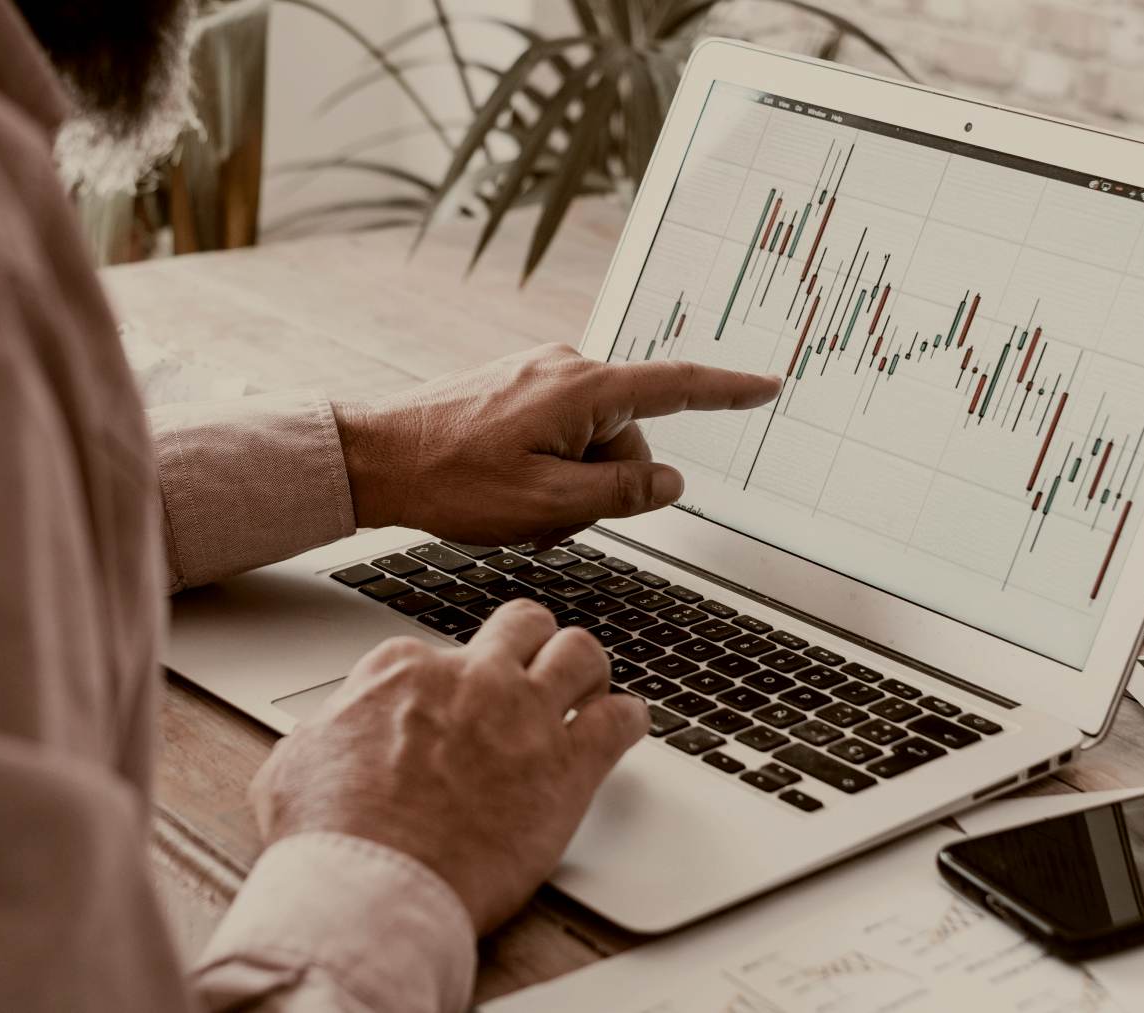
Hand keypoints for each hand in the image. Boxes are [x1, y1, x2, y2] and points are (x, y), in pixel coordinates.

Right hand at [248, 600, 646, 932]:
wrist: (371, 884)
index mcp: (404, 670)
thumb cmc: (329, 834)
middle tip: (534, 670)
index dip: (451, 681)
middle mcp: (471, 678)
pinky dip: (629, 719)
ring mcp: (524, 715)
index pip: (441, 648)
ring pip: (581, 652)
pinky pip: (621, 719)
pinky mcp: (568, 766)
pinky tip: (624, 727)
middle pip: (522, 626)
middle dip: (531, 643)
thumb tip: (331, 734)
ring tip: (589, 688)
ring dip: (588, 668)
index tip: (454, 704)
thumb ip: (328, 732)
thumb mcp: (295, 761)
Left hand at [334, 344, 780, 546]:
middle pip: (628, 437)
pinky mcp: (517, 388)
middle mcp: (566, 369)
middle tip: (548, 522)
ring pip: (592, 443)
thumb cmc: (450, 481)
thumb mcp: (547, 506)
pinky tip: (507, 494)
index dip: (729, 390)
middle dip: (604, 487)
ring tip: (519, 513)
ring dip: (570, 487)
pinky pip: (560, 434)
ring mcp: (539, 376)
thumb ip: (621, 494)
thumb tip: (669, 481)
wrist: (374, 458)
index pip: (676, 385)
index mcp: (583, 389)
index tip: (768, 384)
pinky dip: (549, 472)